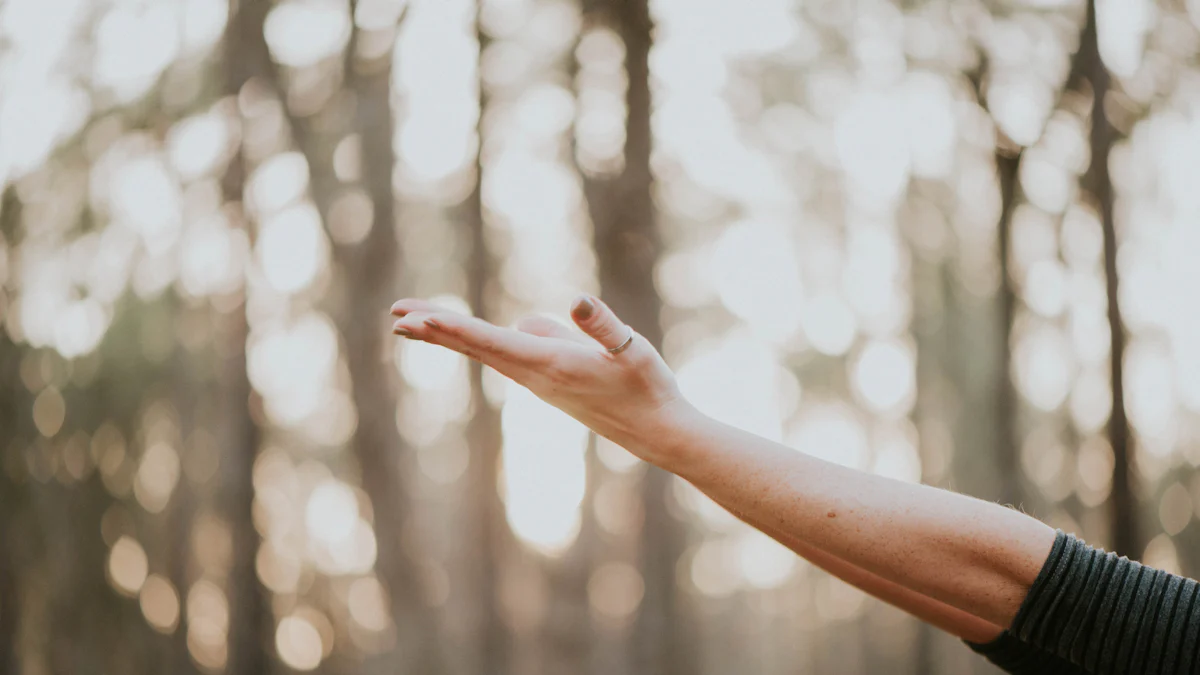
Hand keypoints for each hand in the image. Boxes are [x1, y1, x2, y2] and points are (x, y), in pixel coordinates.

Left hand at [389, 295, 694, 463]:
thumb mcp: (632, 350)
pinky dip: (476, 342)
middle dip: (435, 330)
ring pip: (486, 352)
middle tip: (395, 317)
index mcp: (551, 364)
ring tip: (416, 321)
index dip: (453, 328)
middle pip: (476, 347)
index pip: (491, 342)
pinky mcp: (549, 383)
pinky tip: (472, 334)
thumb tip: (576, 301)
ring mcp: (540, 382)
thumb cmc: (649, 388)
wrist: (658, 432)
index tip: (417, 319)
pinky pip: (503, 356)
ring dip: (450, 335)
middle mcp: (536, 376)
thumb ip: (603, 326)